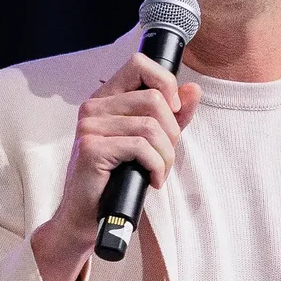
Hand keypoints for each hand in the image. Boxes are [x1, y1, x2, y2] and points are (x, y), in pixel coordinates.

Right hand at [32, 53, 200, 280]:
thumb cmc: (117, 178)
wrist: (88, 215)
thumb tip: (193, 90)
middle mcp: (93, 106)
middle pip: (153, 98)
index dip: (165, 82)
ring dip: (165, 154)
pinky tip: (152, 180)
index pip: (139, 64)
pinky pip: (140, 147)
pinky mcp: (91, 148)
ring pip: (150, 125)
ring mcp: (89, 126)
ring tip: (160, 172)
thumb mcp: (151, 142)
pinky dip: (156, 166)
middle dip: (172, 132)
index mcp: (106, 98)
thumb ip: (172, 116)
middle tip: (166, 156)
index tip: (174, 110)